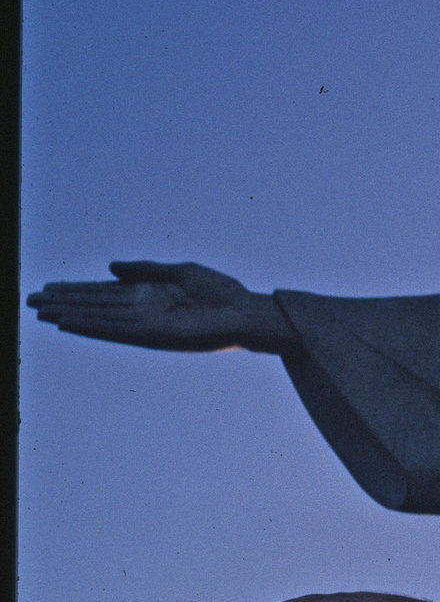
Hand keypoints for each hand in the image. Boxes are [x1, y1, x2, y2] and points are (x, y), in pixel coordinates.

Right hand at [27, 261, 297, 352]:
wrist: (248, 312)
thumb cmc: (222, 293)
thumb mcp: (181, 272)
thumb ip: (145, 269)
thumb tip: (110, 267)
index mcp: (149, 294)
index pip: (104, 292)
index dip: (77, 290)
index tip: (50, 287)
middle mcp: (144, 310)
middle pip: (96, 305)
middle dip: (65, 302)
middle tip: (30, 301)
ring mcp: (148, 323)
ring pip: (100, 318)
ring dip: (70, 315)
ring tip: (41, 312)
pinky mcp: (155, 334)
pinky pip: (117, 330)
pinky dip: (93, 326)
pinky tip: (70, 323)